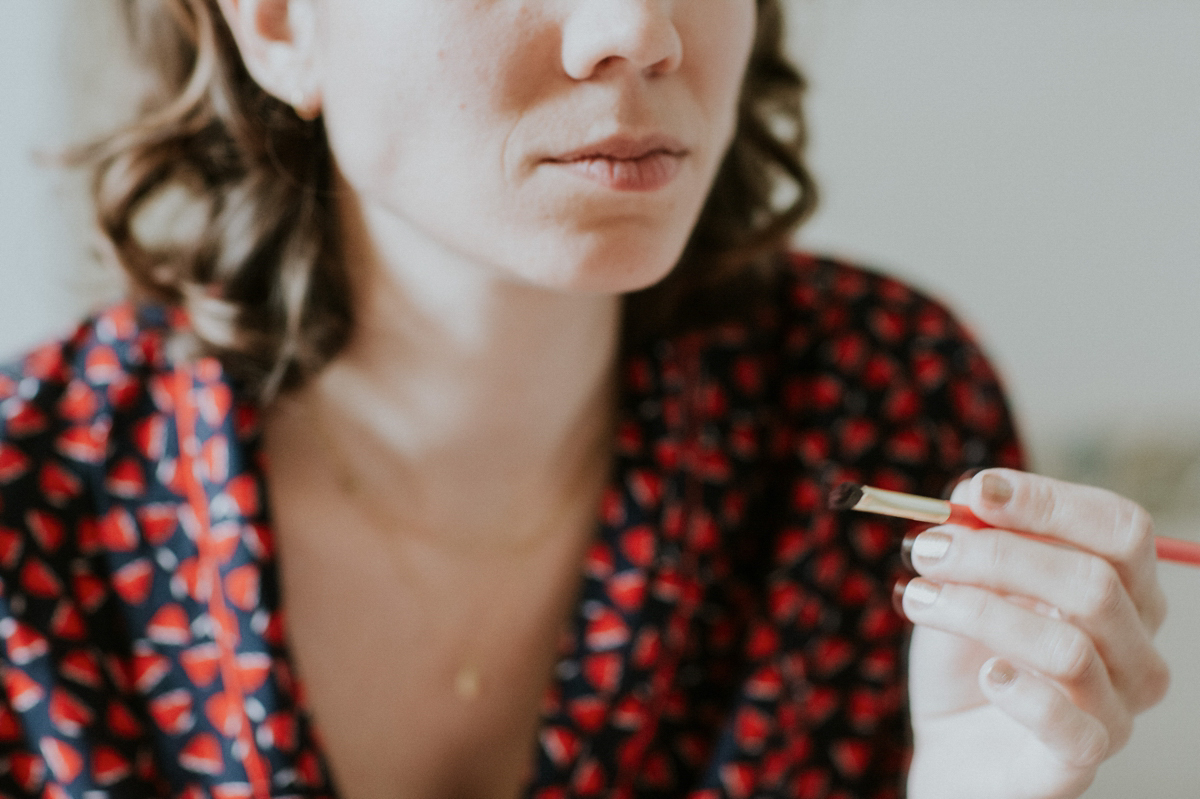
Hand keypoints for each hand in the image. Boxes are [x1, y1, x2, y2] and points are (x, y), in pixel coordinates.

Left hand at [901, 469, 1169, 798]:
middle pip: (1094, 583)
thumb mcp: (960, 586)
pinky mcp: (1078, 762)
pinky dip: (1021, 692)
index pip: (1121, 530)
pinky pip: (1069, 724)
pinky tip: (984, 674)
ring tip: (916, 599)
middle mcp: (1135, 651)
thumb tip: (976, 491)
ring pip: (1070, 648)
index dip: (1051, 502)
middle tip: (925, 548)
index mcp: (1121, 594)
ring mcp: (1116, 711)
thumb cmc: (964, 661)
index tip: (977, 491)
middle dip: (997, 555)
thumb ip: (975, 538)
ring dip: (979, 611)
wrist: (951, 752)